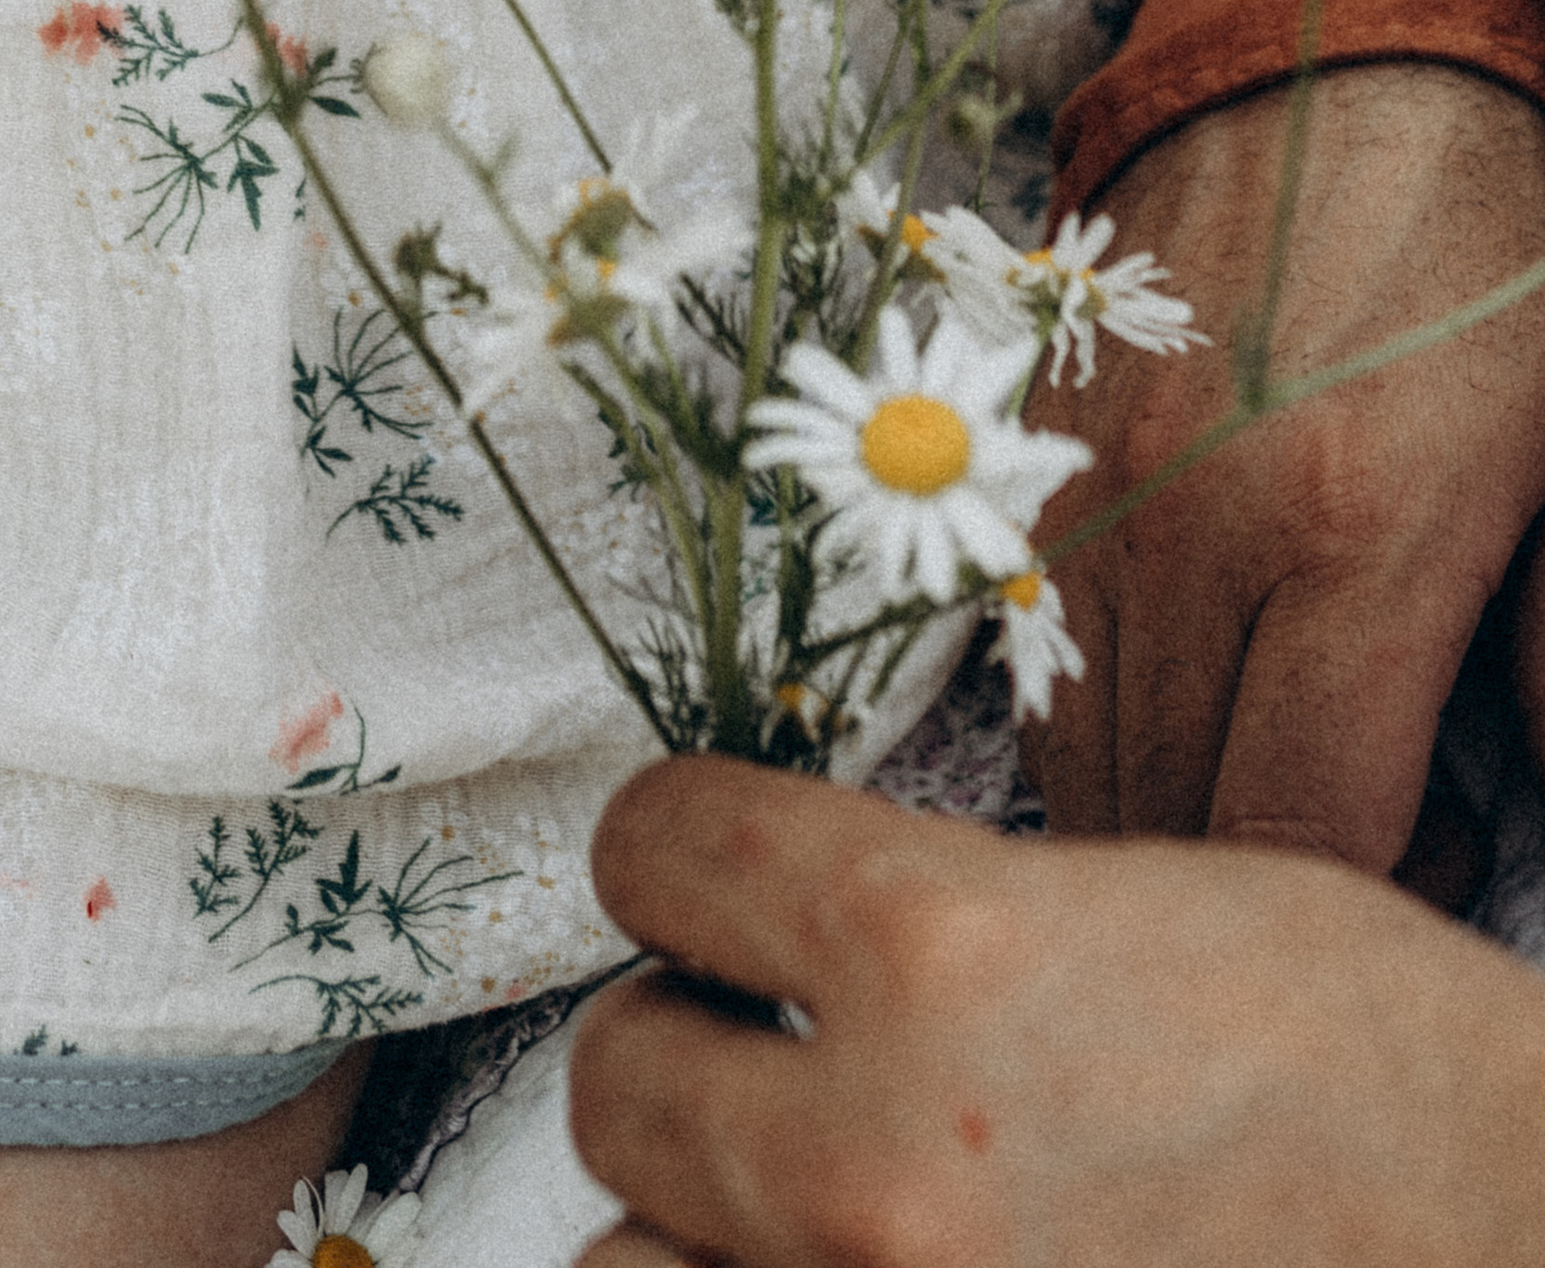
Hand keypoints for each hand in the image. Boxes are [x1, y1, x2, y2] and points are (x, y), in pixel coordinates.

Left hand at [569, 755, 1544, 1267]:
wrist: (1520, 1246)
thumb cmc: (1379, 1082)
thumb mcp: (1141, 907)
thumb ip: (932, 910)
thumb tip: (792, 924)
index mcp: (941, 945)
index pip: (660, 848)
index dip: (678, 855)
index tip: (701, 879)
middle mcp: (887, 1151)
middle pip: (621, 1081)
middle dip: (682, 1053)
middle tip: (758, 1052)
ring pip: (632, 1266)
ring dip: (701, 1227)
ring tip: (798, 1199)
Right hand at [1033, 66, 1544, 871]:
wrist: (1344, 50)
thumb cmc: (1496, 251)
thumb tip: (1535, 811)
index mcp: (1356, 530)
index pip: (1305, 827)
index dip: (1363, 896)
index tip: (1421, 879)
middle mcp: (1193, 520)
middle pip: (1173, 817)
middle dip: (1256, 883)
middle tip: (1351, 840)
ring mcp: (1089, 480)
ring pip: (1077, 753)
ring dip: (1162, 813)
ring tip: (1266, 778)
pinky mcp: (1031, 443)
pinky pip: (1031, 648)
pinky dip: (1096, 717)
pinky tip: (1183, 698)